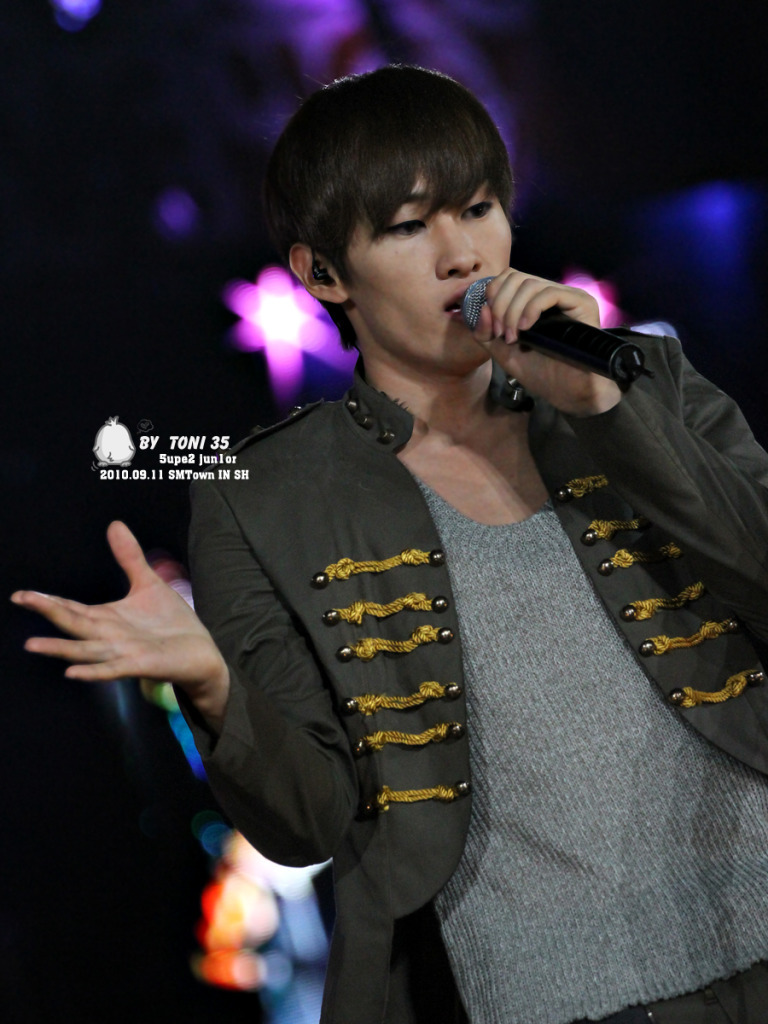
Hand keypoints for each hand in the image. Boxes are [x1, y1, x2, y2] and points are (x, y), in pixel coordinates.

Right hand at [11, 521, 228, 726]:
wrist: (199, 652)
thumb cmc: (170, 623)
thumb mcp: (147, 584)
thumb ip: (129, 558)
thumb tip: (114, 524)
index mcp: (106, 618)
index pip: (71, 608)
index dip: (47, 600)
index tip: (22, 594)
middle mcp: (108, 637)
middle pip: (73, 623)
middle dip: (48, 611)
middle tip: (21, 598)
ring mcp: (122, 653)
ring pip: (85, 649)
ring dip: (60, 648)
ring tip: (32, 644)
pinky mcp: (140, 665)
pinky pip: (112, 669)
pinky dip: (93, 670)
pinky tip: (72, 671)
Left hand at [473, 268, 621, 416]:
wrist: (566, 393)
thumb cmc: (538, 372)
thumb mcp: (501, 351)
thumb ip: (485, 331)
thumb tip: (483, 308)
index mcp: (532, 300)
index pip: (508, 278)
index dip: (493, 296)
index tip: (493, 328)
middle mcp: (550, 293)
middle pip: (515, 277)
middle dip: (500, 306)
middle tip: (501, 334)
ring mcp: (567, 296)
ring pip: (530, 285)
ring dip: (513, 312)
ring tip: (513, 338)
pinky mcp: (581, 303)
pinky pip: (549, 293)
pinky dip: (531, 309)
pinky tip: (526, 328)